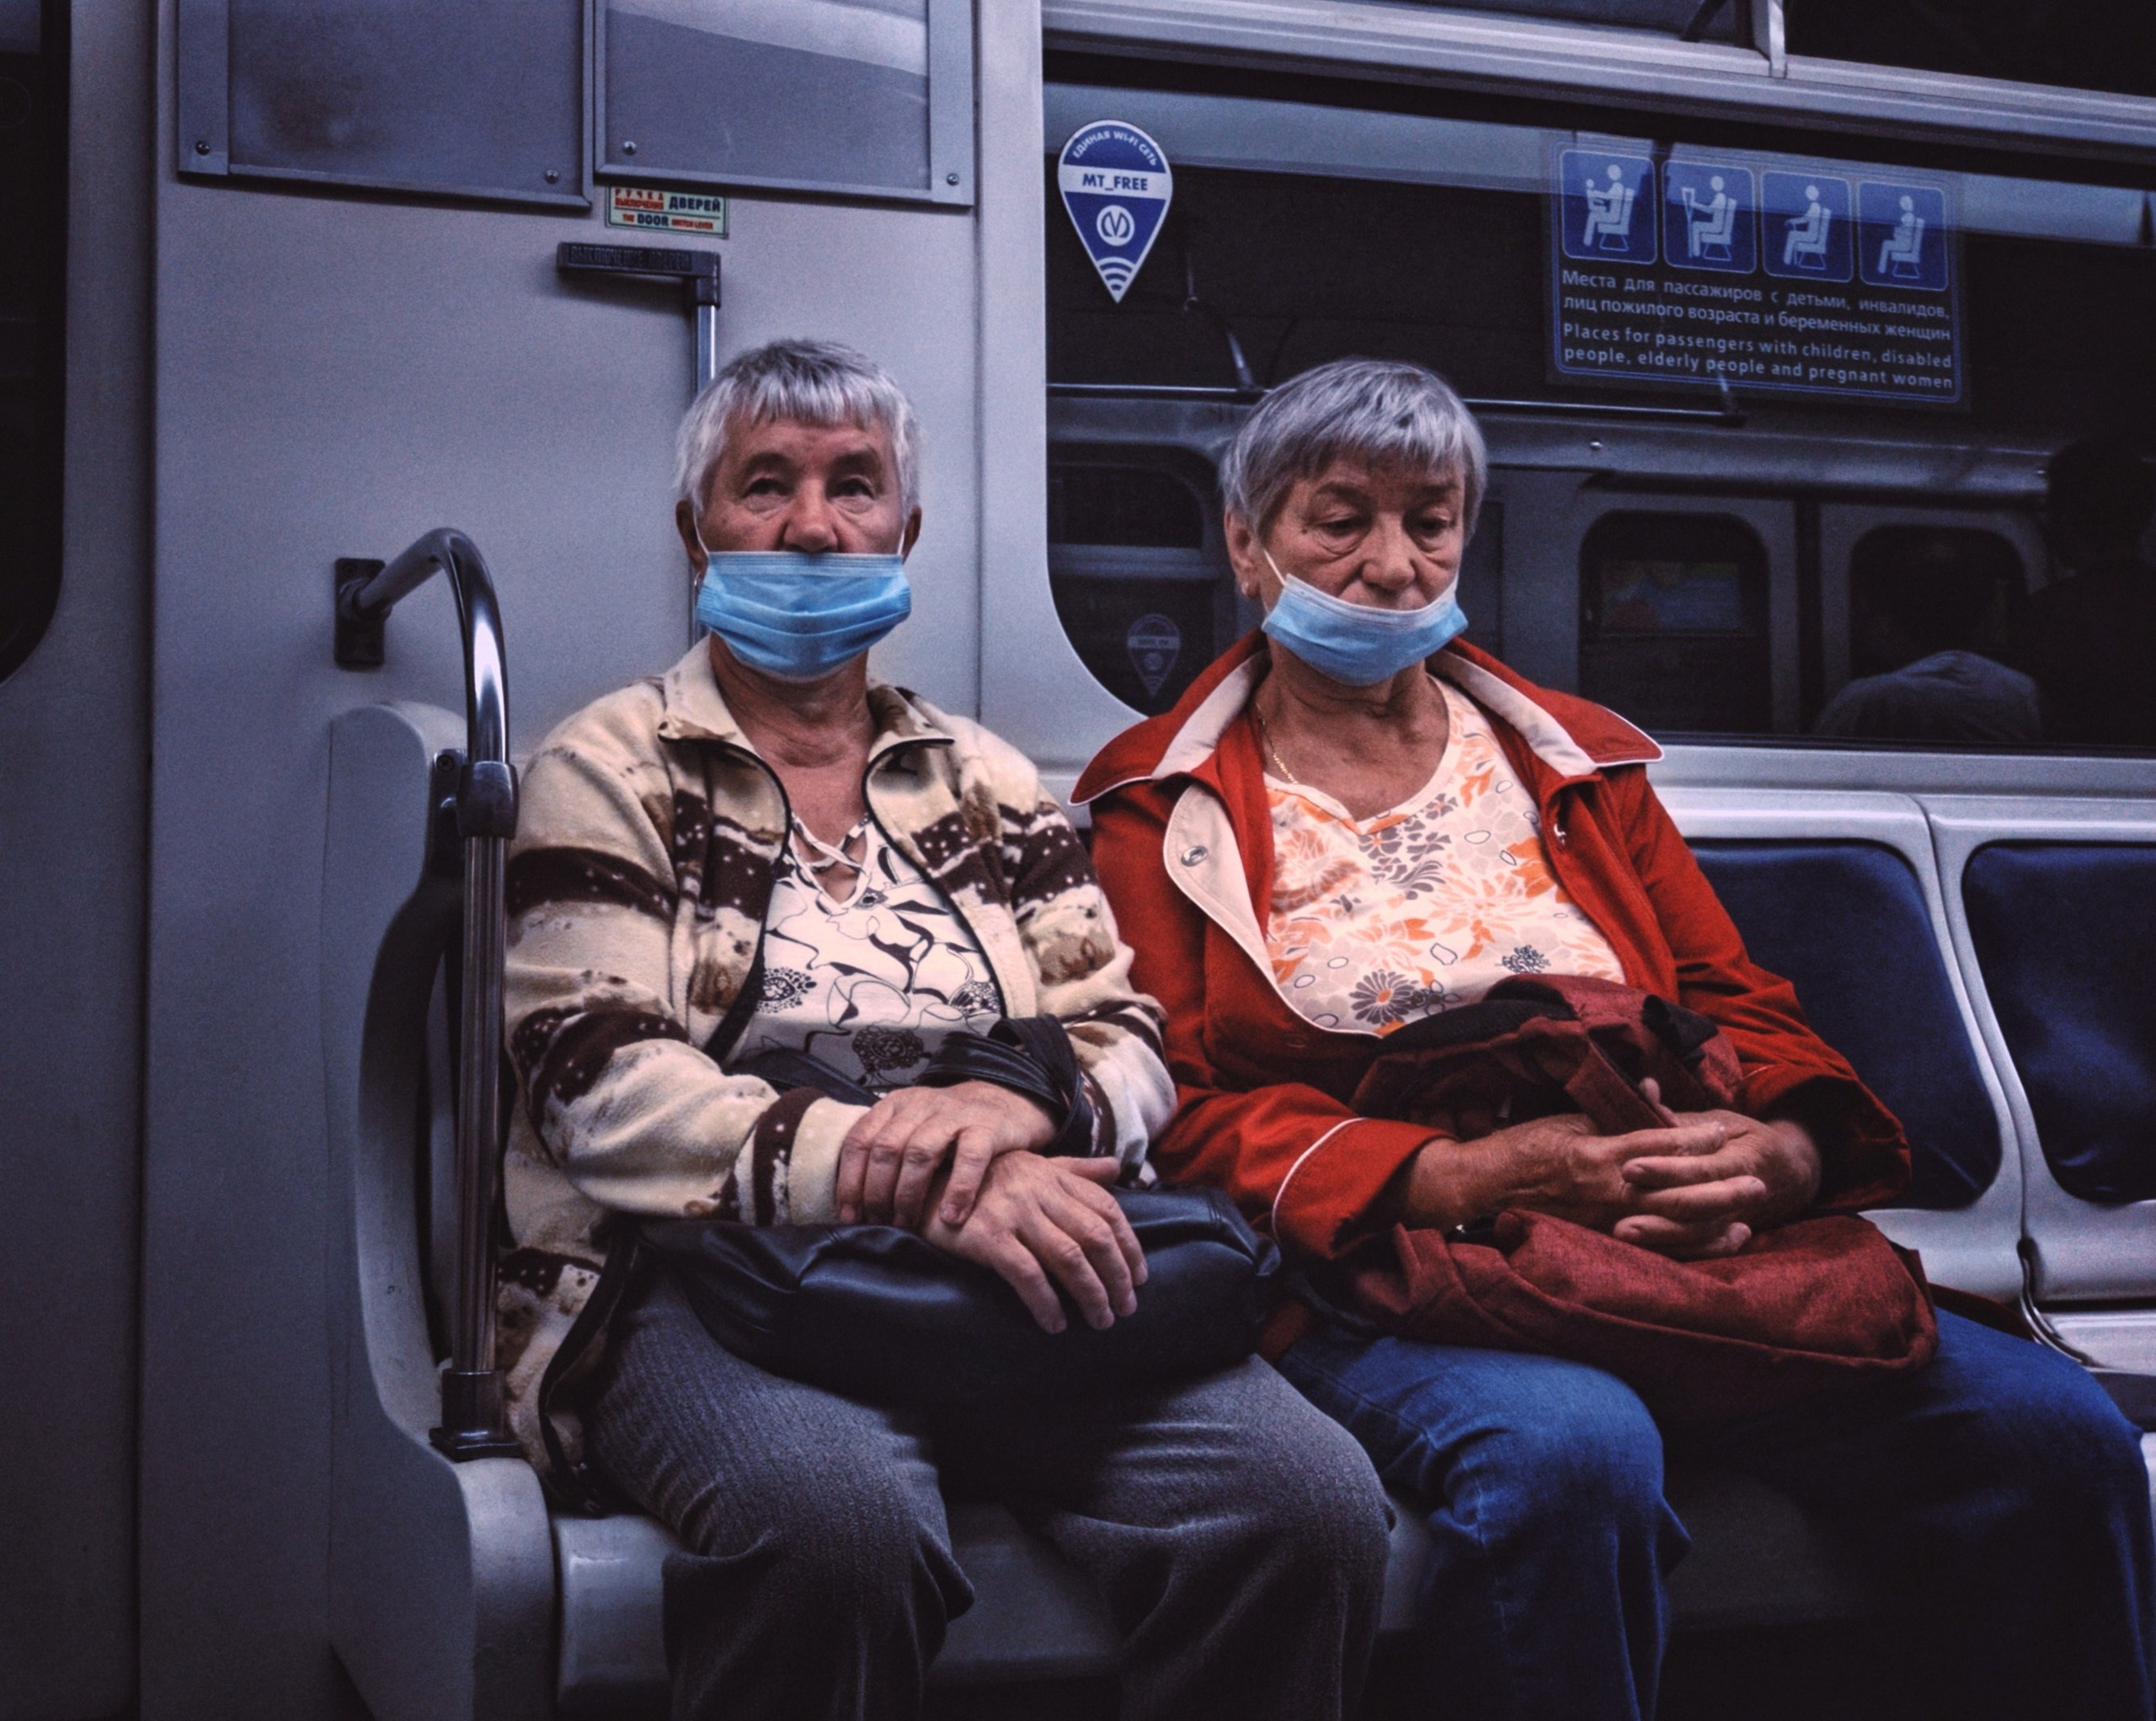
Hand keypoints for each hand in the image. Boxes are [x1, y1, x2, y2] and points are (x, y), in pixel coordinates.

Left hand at [837, 1080, 1057, 1228]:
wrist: (1006, 1104)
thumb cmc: (950, 1131)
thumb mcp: (913, 1130)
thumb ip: (886, 1154)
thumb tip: (853, 1206)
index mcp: (895, 1105)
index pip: (860, 1140)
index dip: (850, 1181)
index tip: (849, 1216)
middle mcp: (921, 1105)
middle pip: (886, 1148)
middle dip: (876, 1192)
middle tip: (879, 1223)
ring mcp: (955, 1113)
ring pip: (920, 1152)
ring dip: (908, 1193)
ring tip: (907, 1223)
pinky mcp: (987, 1126)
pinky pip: (970, 1157)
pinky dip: (958, 1189)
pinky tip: (951, 1217)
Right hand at [923, 1154, 1146, 1333]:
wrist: (925, 1181)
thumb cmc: (984, 1179)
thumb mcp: (1032, 1166)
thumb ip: (1075, 1170)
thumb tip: (1116, 1169)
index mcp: (1054, 1176)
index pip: (1107, 1210)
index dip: (1130, 1246)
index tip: (1139, 1277)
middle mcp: (1039, 1191)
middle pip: (1096, 1237)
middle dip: (1117, 1277)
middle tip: (1125, 1308)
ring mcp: (1014, 1213)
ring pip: (1069, 1258)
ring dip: (1091, 1294)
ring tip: (1099, 1320)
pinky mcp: (987, 1237)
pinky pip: (1028, 1274)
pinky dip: (1046, 1302)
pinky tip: (1055, 1322)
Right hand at [1397, 1108, 1732, 1235]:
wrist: (1488, 1187)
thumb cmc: (1527, 1146)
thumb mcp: (1568, 1120)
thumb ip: (1612, 1113)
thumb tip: (1650, 1093)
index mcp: (1597, 1153)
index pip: (1656, 1144)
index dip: (1693, 1138)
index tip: (1722, 1131)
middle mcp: (1607, 1191)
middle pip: (1676, 1190)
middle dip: (1719, 1185)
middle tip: (1757, 1179)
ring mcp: (1606, 1220)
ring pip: (1672, 1224)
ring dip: (1714, 1219)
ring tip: (1749, 1211)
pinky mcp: (1604, 1240)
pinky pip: (1658, 1247)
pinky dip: (1694, 1245)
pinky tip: (1721, 1240)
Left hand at [1612, 1079, 1821, 1259]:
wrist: (1790, 1173)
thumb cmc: (1745, 1139)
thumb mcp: (1720, 1120)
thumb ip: (1680, 1115)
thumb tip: (1645, 1088)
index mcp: (1738, 1159)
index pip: (1698, 1167)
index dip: (1664, 1169)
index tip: (1629, 1168)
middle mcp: (1739, 1194)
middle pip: (1695, 1205)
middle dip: (1655, 1206)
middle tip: (1616, 1208)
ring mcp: (1734, 1219)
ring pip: (1696, 1233)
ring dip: (1658, 1235)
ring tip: (1620, 1233)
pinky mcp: (1726, 1236)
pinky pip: (1700, 1249)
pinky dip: (1673, 1250)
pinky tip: (1640, 1251)